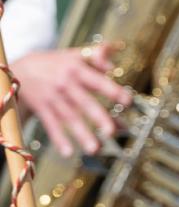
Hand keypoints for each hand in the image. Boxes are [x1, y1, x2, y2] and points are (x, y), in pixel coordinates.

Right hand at [12, 45, 130, 155]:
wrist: (23, 70)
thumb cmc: (58, 63)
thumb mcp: (76, 54)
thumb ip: (97, 55)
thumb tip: (112, 64)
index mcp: (77, 69)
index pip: (97, 81)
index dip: (112, 91)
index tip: (127, 102)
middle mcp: (66, 85)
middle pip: (84, 103)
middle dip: (98, 118)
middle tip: (112, 132)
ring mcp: (53, 99)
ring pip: (69, 118)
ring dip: (82, 134)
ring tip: (95, 149)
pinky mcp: (43, 110)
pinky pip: (51, 126)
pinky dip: (59, 140)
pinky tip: (68, 152)